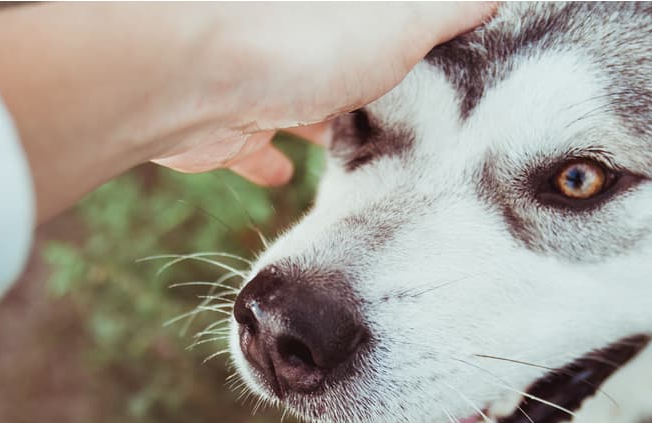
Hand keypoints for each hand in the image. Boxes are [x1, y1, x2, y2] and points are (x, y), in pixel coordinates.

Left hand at [0, 3, 494, 219]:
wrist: (200, 80)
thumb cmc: (307, 43)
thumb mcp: (406, 19)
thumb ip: (450, 10)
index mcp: (343, 12)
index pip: (382, 25)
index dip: (409, 44)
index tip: (435, 72)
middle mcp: (294, 37)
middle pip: (337, 63)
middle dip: (363, 88)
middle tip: (397, 124)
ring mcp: (253, 79)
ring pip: (294, 102)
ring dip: (318, 124)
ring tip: (351, 154)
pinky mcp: (220, 124)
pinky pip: (246, 144)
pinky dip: (263, 160)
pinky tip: (280, 177)